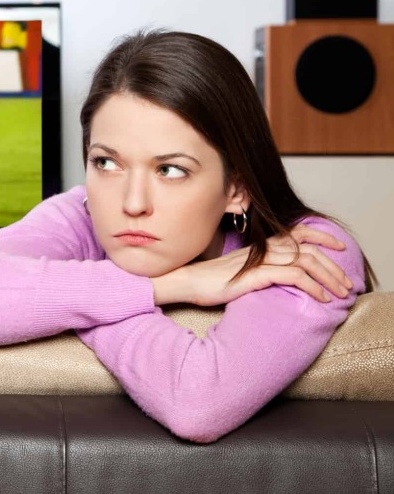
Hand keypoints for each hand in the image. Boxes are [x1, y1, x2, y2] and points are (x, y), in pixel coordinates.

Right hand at [152, 224, 352, 306]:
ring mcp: (258, 261)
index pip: (296, 233)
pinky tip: (321, 299)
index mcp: (258, 247)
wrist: (184, 282)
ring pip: (305, 260)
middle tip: (347, 282)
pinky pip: (292, 275)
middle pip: (307, 248)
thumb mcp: (237, 272)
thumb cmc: (207, 282)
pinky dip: (312, 286)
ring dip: (329, 277)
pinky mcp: (254, 274)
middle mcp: (261, 250)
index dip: (320, 236)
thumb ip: (256, 270)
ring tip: (340, 293)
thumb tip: (274, 278)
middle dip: (333, 264)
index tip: (339, 247)